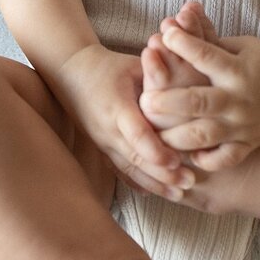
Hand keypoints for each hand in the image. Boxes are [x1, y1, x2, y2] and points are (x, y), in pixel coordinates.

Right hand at [56, 44, 192, 198]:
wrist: (70, 73)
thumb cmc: (109, 66)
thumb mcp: (134, 66)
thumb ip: (159, 75)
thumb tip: (189, 81)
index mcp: (117, 107)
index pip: (136, 134)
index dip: (156, 150)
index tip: (177, 161)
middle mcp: (107, 129)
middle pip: (135, 158)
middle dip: (162, 174)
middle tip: (189, 182)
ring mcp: (102, 142)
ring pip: (128, 169)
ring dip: (153, 184)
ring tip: (179, 194)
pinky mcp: (100, 148)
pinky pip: (118, 170)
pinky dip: (136, 182)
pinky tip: (153, 193)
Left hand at [139, 24, 259, 171]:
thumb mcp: (239, 44)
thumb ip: (205, 36)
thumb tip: (175, 16)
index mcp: (239, 70)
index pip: (206, 56)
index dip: (183, 44)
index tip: (162, 34)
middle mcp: (240, 99)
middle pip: (199, 102)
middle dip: (169, 102)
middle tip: (144, 100)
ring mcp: (244, 125)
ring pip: (204, 136)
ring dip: (175, 137)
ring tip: (153, 134)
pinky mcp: (248, 144)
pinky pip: (224, 159)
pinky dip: (204, 159)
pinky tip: (185, 154)